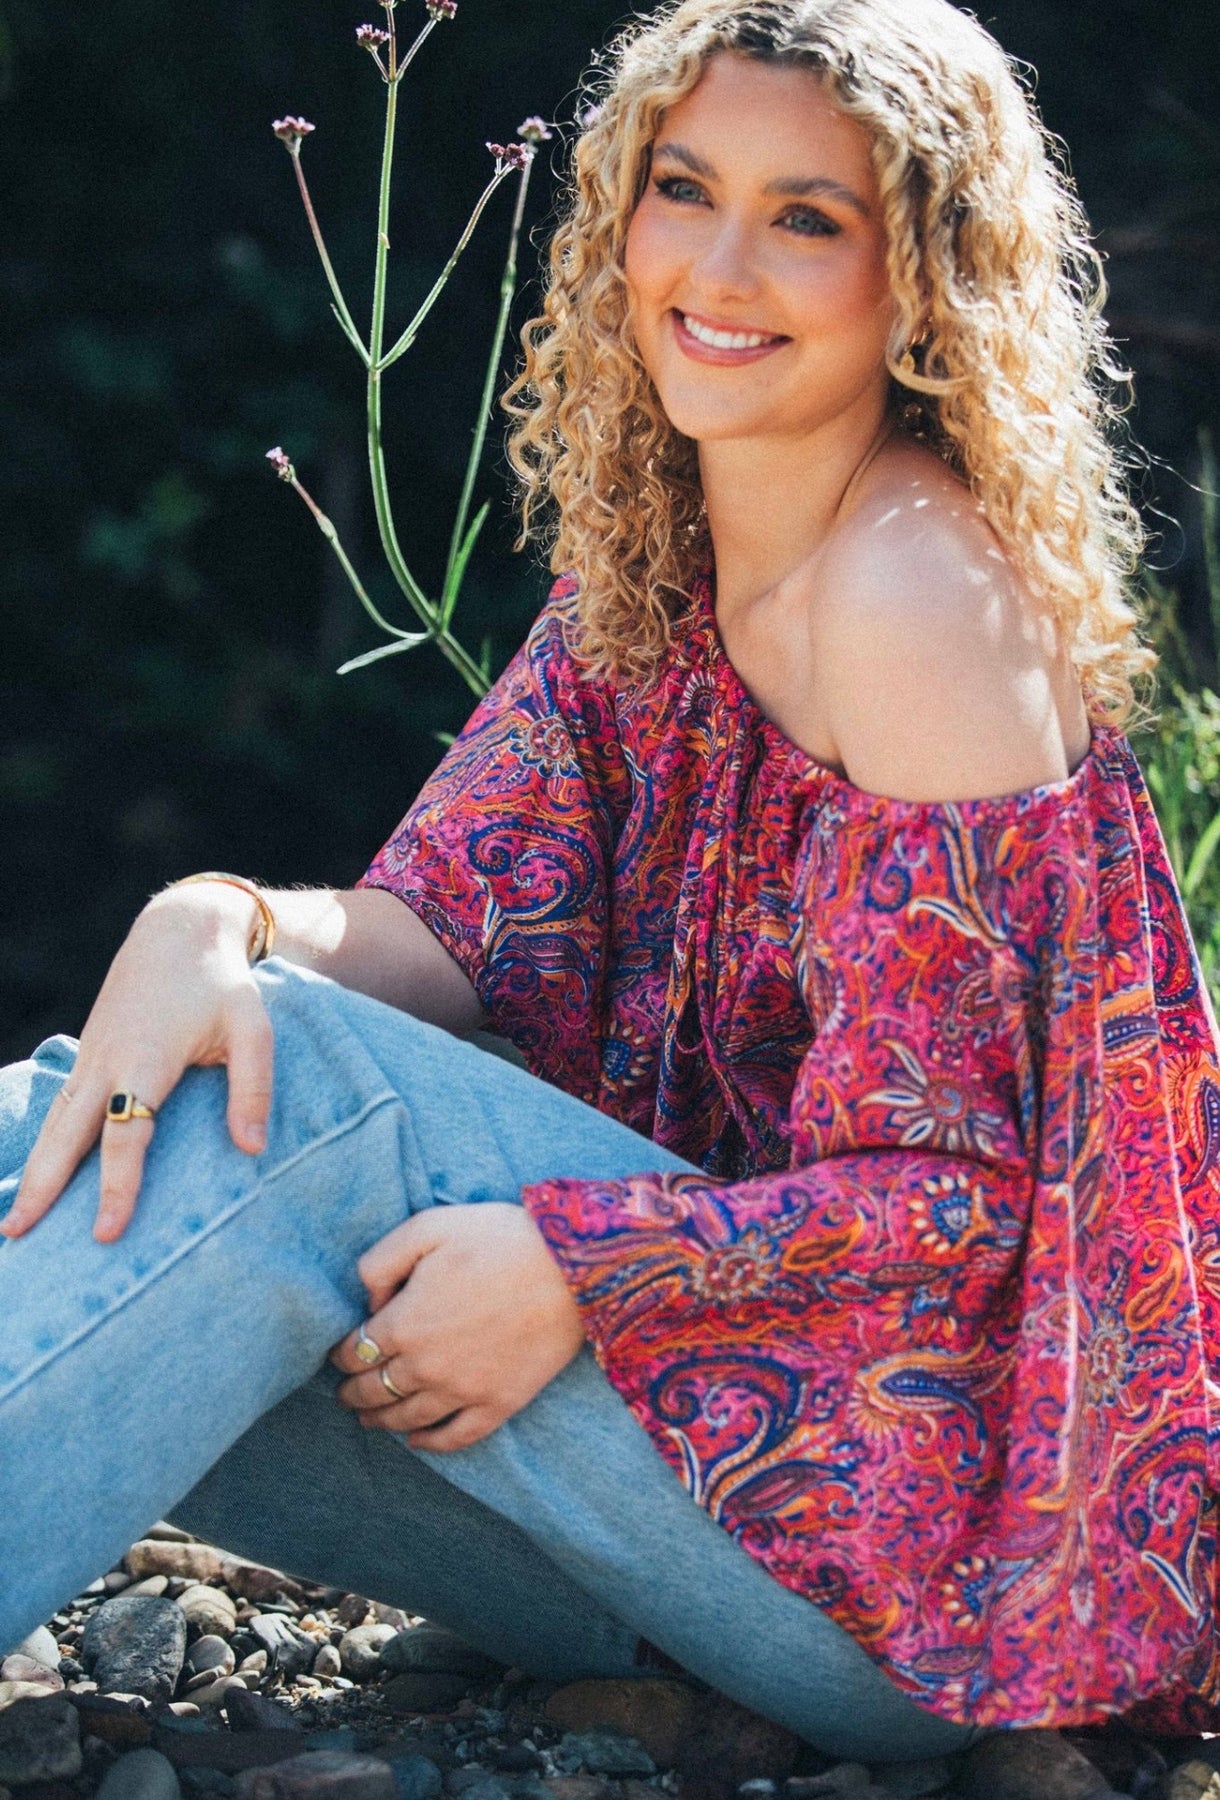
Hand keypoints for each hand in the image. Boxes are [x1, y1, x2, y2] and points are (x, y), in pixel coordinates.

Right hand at [2, 886, 272, 1243]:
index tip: (107, 1232)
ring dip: (33, 1172)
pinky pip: (59, 1110)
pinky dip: (44, 1146)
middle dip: (43, 1187)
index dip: (118, 1185)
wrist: (178, 933)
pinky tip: (35, 1179)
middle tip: (18, 1236)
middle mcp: (106, 1061)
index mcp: (145, 1057)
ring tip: (14, 1225)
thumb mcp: (253, 1028)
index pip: (127, 1132)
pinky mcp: (88, 1057)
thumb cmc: (222, 984)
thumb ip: (253, 1087)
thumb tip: (253, 1150)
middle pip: (67, 1134)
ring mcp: (90, 1058)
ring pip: (54, 1124)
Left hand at [330, 1202, 584, 1451]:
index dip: (340, 1354)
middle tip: (345, 1392)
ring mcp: (462, 1391)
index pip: (354, 1351)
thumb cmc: (500, 1239)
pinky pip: (455, 1437)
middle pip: (373, 1390)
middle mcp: (424, 1366)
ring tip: (369, 1420)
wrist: (572, 1268)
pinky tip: (417, 1441)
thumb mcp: (427, 1227)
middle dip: (353, 1392)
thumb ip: (381, 1262)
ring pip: (406, 1419)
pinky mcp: (498, 1404)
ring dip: (380, 1421)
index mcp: (403, 1323)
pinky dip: (430, 1445)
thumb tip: (368, 1301)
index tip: (338, 1353)